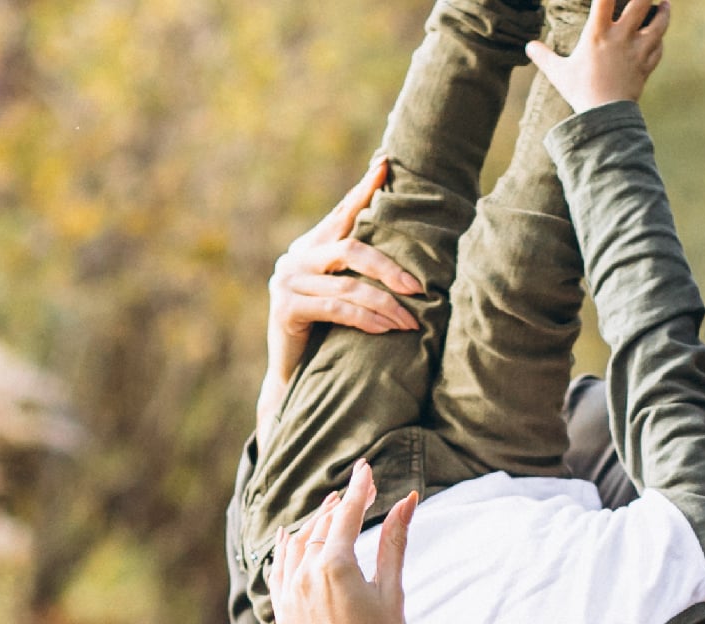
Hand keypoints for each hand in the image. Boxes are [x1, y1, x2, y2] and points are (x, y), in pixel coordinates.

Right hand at [258, 159, 423, 429]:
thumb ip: (359, 271)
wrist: (293, 376)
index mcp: (311, 247)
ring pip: (348, 285)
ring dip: (385, 305)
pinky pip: (336, 310)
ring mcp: (286, 282)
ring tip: (411, 322)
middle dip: (389, 269)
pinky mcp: (285, 308)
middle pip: (351, 249)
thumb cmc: (327, 334)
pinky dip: (366, 319)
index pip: (342, 213)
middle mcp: (295, 258)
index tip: (385, 165)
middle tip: (419, 289)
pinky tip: (386, 329)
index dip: (363, 190)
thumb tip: (406, 251)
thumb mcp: (344, 295)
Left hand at [267, 463, 437, 623]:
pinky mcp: (284, 615)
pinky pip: (278, 572)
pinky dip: (285, 551)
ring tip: (329, 512)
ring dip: (314, 525)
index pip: (347, 514)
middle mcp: (304, 575)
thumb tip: (408, 501)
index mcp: (334, 565)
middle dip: (340, 506)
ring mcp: (289, 596)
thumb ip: (394, 543)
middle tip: (358, 491)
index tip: (367, 468)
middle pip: (320, 526)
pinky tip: (289, 541)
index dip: (360, 488)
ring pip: (296, 546)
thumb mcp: (392, 590)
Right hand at [526, 0, 669, 112]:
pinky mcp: (646, 66)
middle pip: (641, 3)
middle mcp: (621, 37)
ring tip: (664, 4)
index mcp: (598, 33)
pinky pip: (658, 49)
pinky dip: (659, 41)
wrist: (604, 116)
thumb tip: (529, 46)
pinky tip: (658, 38)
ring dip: (663, 12)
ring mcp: (637, 51)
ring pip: (659, 25)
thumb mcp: (558, 73)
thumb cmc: (580, 92)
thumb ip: (544, 56)